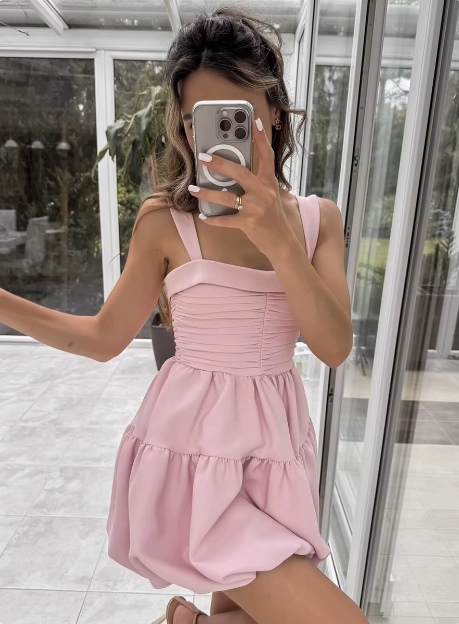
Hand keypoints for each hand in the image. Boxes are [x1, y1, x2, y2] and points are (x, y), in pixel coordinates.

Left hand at [187, 118, 291, 255]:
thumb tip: (229, 172)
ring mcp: (256, 208)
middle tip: (203, 157)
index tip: (253, 121)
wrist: (281, 242)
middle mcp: (264, 193)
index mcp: (269, 183)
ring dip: (207, 193)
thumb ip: (254, 183)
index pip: (267, 156)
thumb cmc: (272, 216)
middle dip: (220, 163)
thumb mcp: (268, 195)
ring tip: (193, 188)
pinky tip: (203, 216)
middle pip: (240, 172)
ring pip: (227, 197)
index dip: (260, 138)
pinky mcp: (249, 224)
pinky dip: (213, 219)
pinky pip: (226, 220)